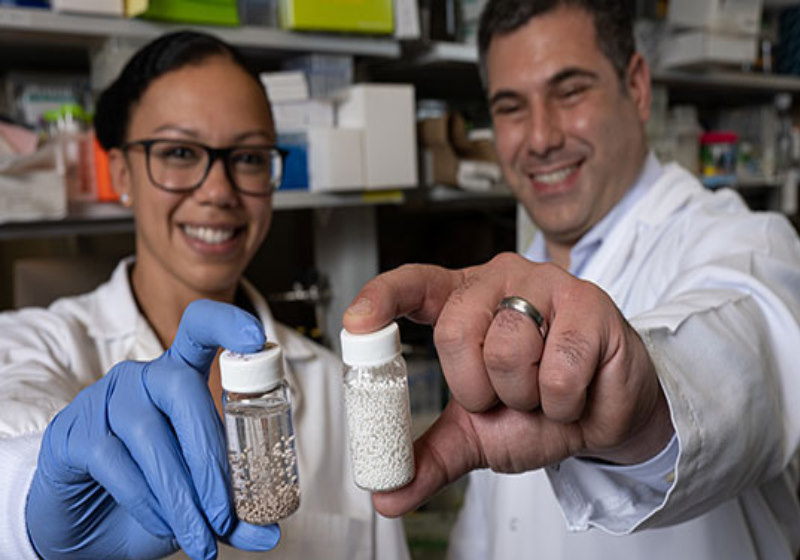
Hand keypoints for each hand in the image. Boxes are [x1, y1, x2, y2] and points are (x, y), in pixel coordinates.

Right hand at [25, 300, 280, 559]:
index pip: (199, 329)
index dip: (225, 324)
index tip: (254, 338)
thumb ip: (232, 514)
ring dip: (179, 491)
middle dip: (210, 456)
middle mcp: (142, 378)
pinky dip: (144, 498)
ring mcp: (104, 401)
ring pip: (149, 432)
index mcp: (179, 377)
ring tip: (198, 533)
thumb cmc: (149, 496)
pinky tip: (162, 524)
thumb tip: (271, 533)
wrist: (83, 527)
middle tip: (225, 512)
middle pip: (182, 388)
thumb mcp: (197, 504)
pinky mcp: (72, 433)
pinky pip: (113, 459)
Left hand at [343, 253, 672, 516]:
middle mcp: (499, 282)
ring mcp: (546, 285)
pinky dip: (563, 403)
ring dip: (525, 397)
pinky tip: (575, 394)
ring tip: (544, 393)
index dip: (381, 299)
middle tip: (504, 398)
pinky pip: (560, 369)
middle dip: (476, 389)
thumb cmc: (537, 409)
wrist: (603, 415)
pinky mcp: (590, 305)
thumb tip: (386, 495)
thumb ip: (430, 455)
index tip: (357, 325)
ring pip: (508, 350)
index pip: (413, 284)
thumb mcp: (476, 433)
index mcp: (462, 300)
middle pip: (454, 331)